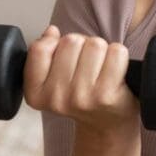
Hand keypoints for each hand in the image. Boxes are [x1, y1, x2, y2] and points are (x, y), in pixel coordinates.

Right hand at [23, 25, 140, 136]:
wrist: (107, 124)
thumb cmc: (82, 96)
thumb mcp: (53, 79)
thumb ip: (45, 53)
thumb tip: (51, 31)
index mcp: (36, 94)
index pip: (39, 49)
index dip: (55, 43)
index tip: (64, 56)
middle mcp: (56, 98)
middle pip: (70, 41)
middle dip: (82, 44)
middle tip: (87, 63)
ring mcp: (81, 97)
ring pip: (95, 44)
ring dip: (102, 50)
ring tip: (101, 67)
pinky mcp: (106, 94)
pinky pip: (116, 52)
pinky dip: (119, 55)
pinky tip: (116, 71)